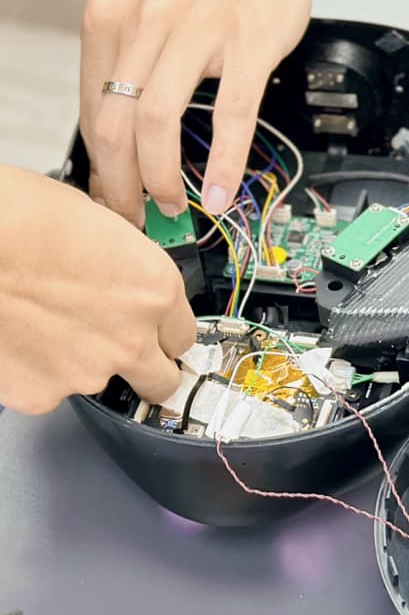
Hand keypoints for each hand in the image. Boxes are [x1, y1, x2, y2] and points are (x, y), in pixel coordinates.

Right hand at [0, 167, 194, 414]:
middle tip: (117, 347)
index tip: (155, 332)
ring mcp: (86, 373)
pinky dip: (39, 372)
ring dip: (83, 362)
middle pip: (162, 380)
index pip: (184, 335)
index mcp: (154, 291)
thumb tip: (120, 269)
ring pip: (99, 381)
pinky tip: (23, 337)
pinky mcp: (42, 395)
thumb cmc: (18, 218)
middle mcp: (130, 339)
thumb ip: (122, 262)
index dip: (164, 331)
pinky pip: (50, 390)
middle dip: (147, 369)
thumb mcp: (93, 221)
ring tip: (47, 324)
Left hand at [79, 0, 312, 226]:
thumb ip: (128, 79)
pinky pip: (230, 113)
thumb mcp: (144, 20)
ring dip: (161, 177)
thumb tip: (120, 158)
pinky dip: (223, 162)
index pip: (92, 112)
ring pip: (158, 120)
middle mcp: (145, 22)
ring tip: (174, 205)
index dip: (100, 169)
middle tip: (137, 215)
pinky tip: (219, 191)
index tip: (112, 200)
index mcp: (110, 20)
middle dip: (122, 185)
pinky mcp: (246, 42)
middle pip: (115, 123)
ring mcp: (197, 30)